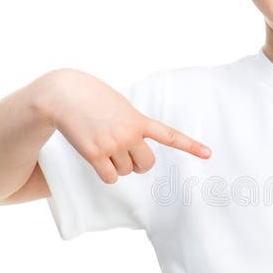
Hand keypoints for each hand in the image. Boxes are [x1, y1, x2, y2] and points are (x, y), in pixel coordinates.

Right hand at [44, 69, 211, 184]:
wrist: (64, 94)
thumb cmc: (92, 98)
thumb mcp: (120, 105)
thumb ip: (132, 124)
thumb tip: (132, 151)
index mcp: (139, 120)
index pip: (170, 135)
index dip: (190, 146)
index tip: (208, 154)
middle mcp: (129, 134)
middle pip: (146, 164)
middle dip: (138, 164)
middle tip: (125, 154)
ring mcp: (112, 145)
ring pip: (126, 171)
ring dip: (118, 166)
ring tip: (103, 146)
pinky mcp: (94, 154)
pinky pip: (110, 178)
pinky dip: (106, 174)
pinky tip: (96, 159)